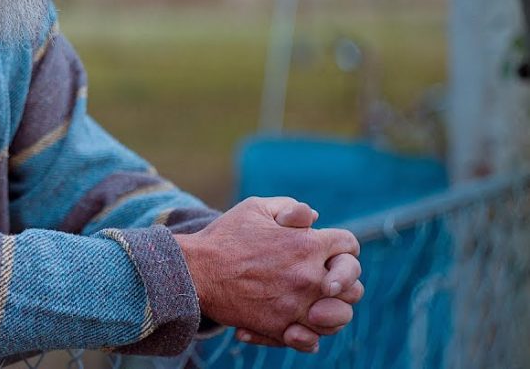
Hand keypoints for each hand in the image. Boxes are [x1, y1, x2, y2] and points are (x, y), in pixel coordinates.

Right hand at [235, 202, 362, 351]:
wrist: (195, 271)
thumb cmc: (225, 237)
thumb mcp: (257, 208)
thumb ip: (292, 208)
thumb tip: (315, 219)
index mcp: (307, 244)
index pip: (349, 247)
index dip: (341, 249)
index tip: (327, 253)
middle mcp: (309, 276)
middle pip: (354, 286)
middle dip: (342, 281)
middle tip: (324, 282)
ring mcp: (297, 305)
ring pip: (340, 317)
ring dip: (330, 311)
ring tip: (312, 306)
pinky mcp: (281, 328)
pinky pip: (311, 340)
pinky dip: (308, 336)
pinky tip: (297, 326)